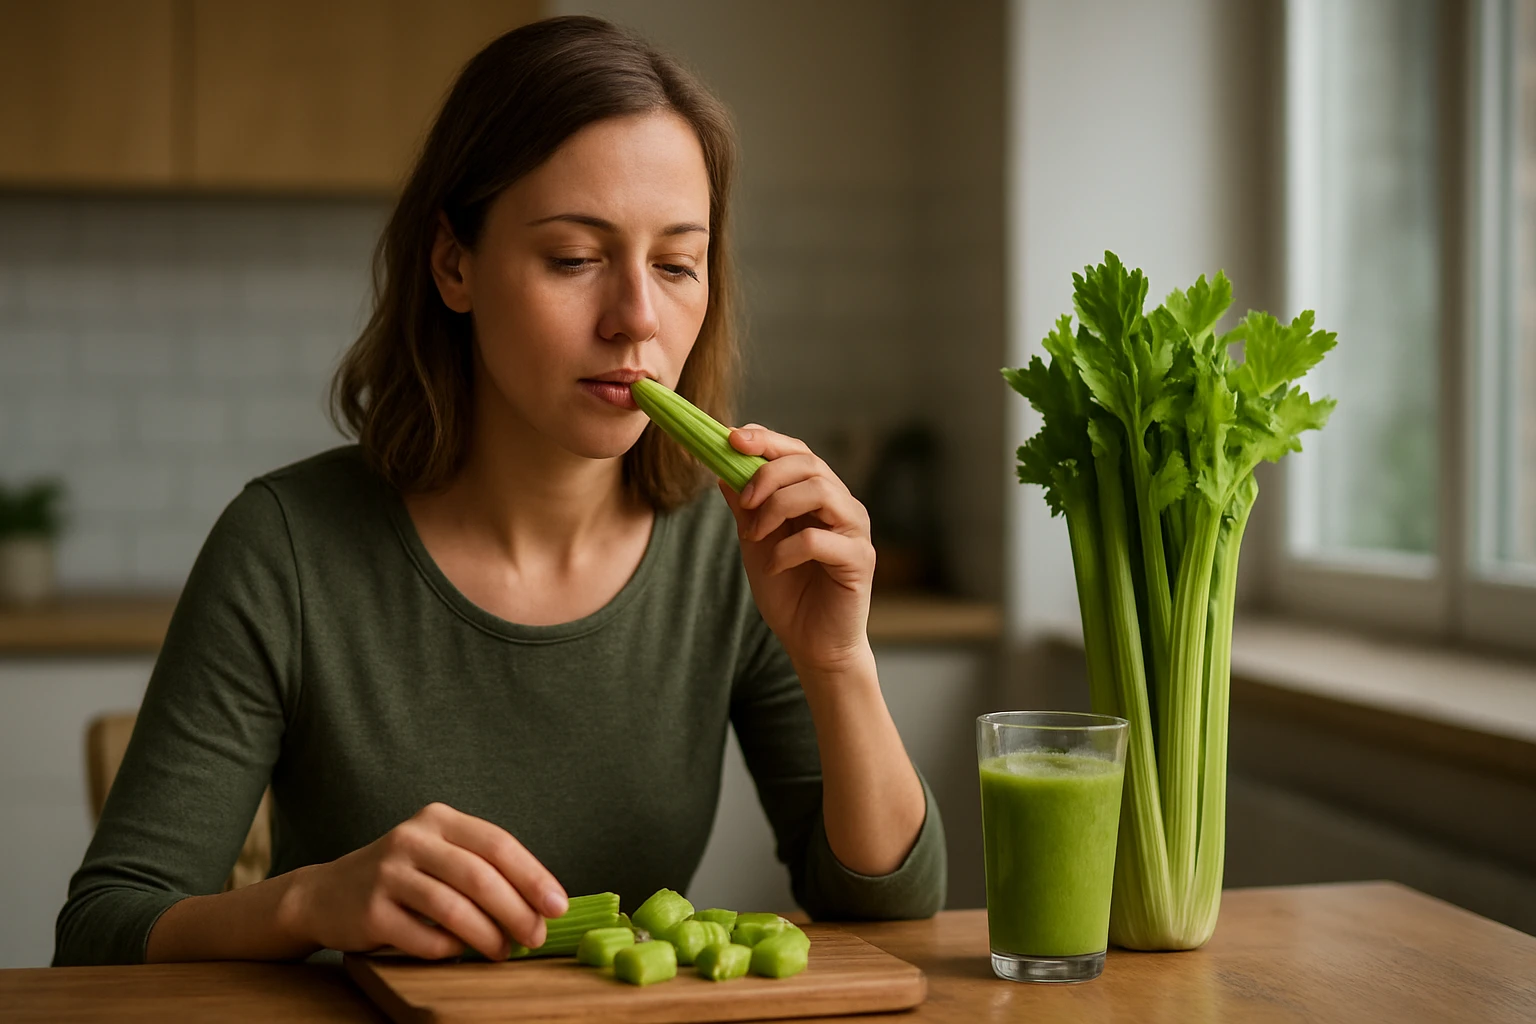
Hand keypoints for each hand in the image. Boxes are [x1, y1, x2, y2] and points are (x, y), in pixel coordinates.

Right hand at [281, 802, 567, 960]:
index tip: (558, 905)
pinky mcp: (370, 910)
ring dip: (488, 936)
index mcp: (438, 820)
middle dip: (516, 911)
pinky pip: (424, 937)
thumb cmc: (401, 878)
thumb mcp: (439, 856)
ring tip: (503, 952)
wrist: (325, 895)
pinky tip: (459, 953)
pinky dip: (450, 949)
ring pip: (454, 908)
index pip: (498, 844)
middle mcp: (412, 839)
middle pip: (479, 876)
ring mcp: (387, 873)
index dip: (533, 876)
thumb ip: (482, 868)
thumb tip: (541, 905)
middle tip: (535, 936)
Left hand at [719, 425, 875, 676]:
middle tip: (743, 500)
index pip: (797, 452)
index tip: (732, 439)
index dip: (766, 440)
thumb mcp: (756, 544)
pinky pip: (819, 539)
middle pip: (809, 463)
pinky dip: (788, 549)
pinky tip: (777, 566)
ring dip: (777, 507)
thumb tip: (722, 471)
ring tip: (755, 535)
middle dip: (767, 473)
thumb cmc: (789, 593)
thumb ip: (746, 509)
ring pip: (819, 490)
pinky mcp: (860, 559)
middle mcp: (842, 506)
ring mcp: (855, 530)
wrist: (812, 644)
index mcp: (819, 496)